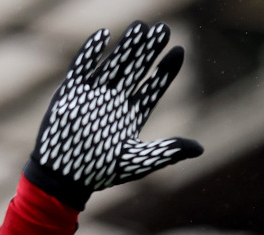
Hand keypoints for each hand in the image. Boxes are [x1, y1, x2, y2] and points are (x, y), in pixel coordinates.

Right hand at [23, 21, 202, 209]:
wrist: (64, 178)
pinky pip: (81, 67)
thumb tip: (200, 149)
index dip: (166, 70)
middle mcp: (115, 102)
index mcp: (132, 116)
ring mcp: (93, 95)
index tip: (179, 51)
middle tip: (163, 30)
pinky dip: (90, 52)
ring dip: (126, 46)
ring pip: (113, 64)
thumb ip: (168, 151)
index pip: (153, 87)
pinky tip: (103, 35)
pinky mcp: (70, 93)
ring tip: (141, 27)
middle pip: (136, 70)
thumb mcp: (139, 161)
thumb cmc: (101, 173)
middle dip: (149, 51)